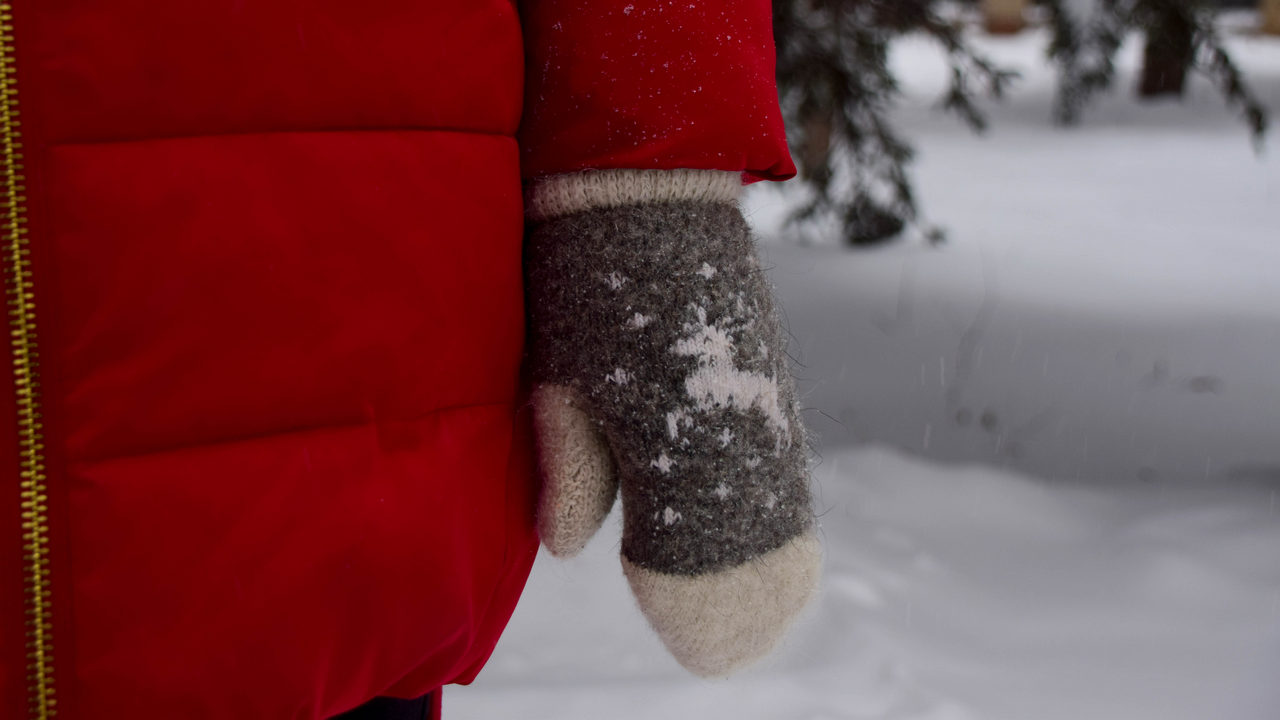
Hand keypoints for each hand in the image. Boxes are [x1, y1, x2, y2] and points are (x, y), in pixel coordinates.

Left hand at [524, 169, 820, 676]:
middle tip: (718, 652)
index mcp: (672, 425)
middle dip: (735, 598)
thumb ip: (569, 463)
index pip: (690, 543)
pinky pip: (787, 462)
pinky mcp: (772, 374)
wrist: (645, 189)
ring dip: (768, 559)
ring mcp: (765, 395)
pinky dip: (779, 509)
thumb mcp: (558, 375)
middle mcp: (734, 419)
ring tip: (764, 610)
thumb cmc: (583, 282)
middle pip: (751, 535)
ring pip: (781, 501)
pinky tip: (773, 534)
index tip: (680, 643)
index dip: (683, 596)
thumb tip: (567, 547)